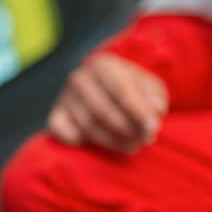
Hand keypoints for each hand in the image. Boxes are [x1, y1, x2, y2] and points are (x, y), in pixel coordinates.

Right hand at [48, 52, 167, 153]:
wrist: (102, 87)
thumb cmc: (130, 89)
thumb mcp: (148, 86)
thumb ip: (154, 97)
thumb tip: (156, 111)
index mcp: (103, 65)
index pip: (121, 90)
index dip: (138, 112)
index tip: (153, 130)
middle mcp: (79, 79)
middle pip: (103, 110)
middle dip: (127, 129)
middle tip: (144, 141)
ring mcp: (64, 98)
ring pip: (88, 126)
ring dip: (113, 141)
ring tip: (132, 147)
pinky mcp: (55, 117)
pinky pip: (66, 134)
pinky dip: (82, 142)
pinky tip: (100, 145)